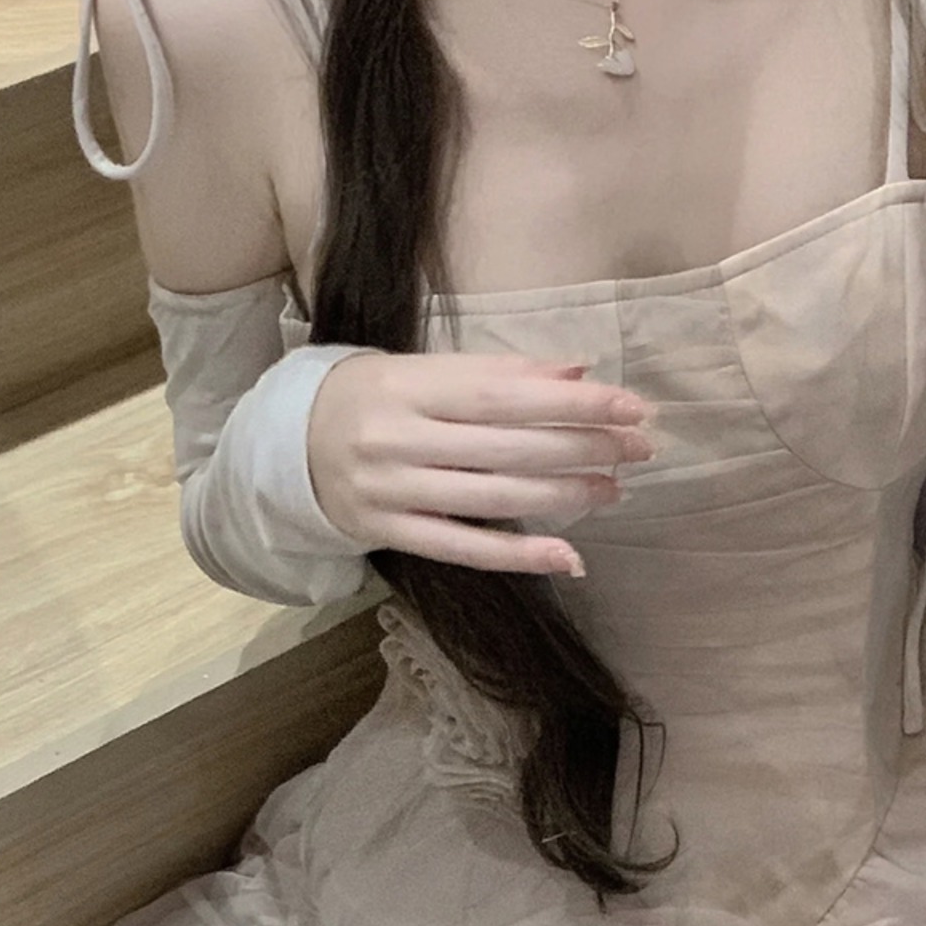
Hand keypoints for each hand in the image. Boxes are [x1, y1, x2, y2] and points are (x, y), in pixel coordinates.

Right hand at [306, 350, 656, 574]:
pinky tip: (568, 554)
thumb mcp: (425, 371)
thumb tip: (578, 372)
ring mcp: (391, 491)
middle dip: (581, 447)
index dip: (572, 403)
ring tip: (613, 488)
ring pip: (492, 497)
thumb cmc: (374, 399)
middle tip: (638, 448)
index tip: (629, 406)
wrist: (288, 446)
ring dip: (562, 495)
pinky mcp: (388, 534)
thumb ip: (499, 372)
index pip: (505, 394)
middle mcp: (398, 438)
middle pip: (506, 446)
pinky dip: (520, 554)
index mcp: (409, 385)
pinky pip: (464, 549)